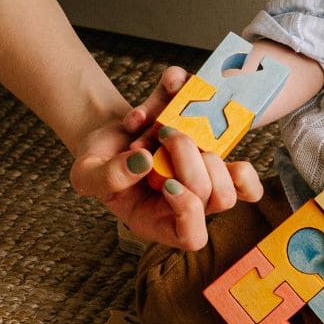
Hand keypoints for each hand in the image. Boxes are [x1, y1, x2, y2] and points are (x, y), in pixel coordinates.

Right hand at [69, 66, 262, 250]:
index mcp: (160, 221)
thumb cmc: (97, 163)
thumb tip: (146, 160)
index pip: (192, 235)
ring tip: (165, 126)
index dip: (188, 209)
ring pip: (235, 172)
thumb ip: (107, 177)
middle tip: (161, 138)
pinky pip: (229, 126)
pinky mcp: (211, 141)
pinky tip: (172, 88)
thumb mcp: (87, 175)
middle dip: (189, 160)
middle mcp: (190, 201)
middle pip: (219, 196)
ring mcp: (205, 174)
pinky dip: (203, 101)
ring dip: (199, 138)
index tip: (166, 183)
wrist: (107, 136)